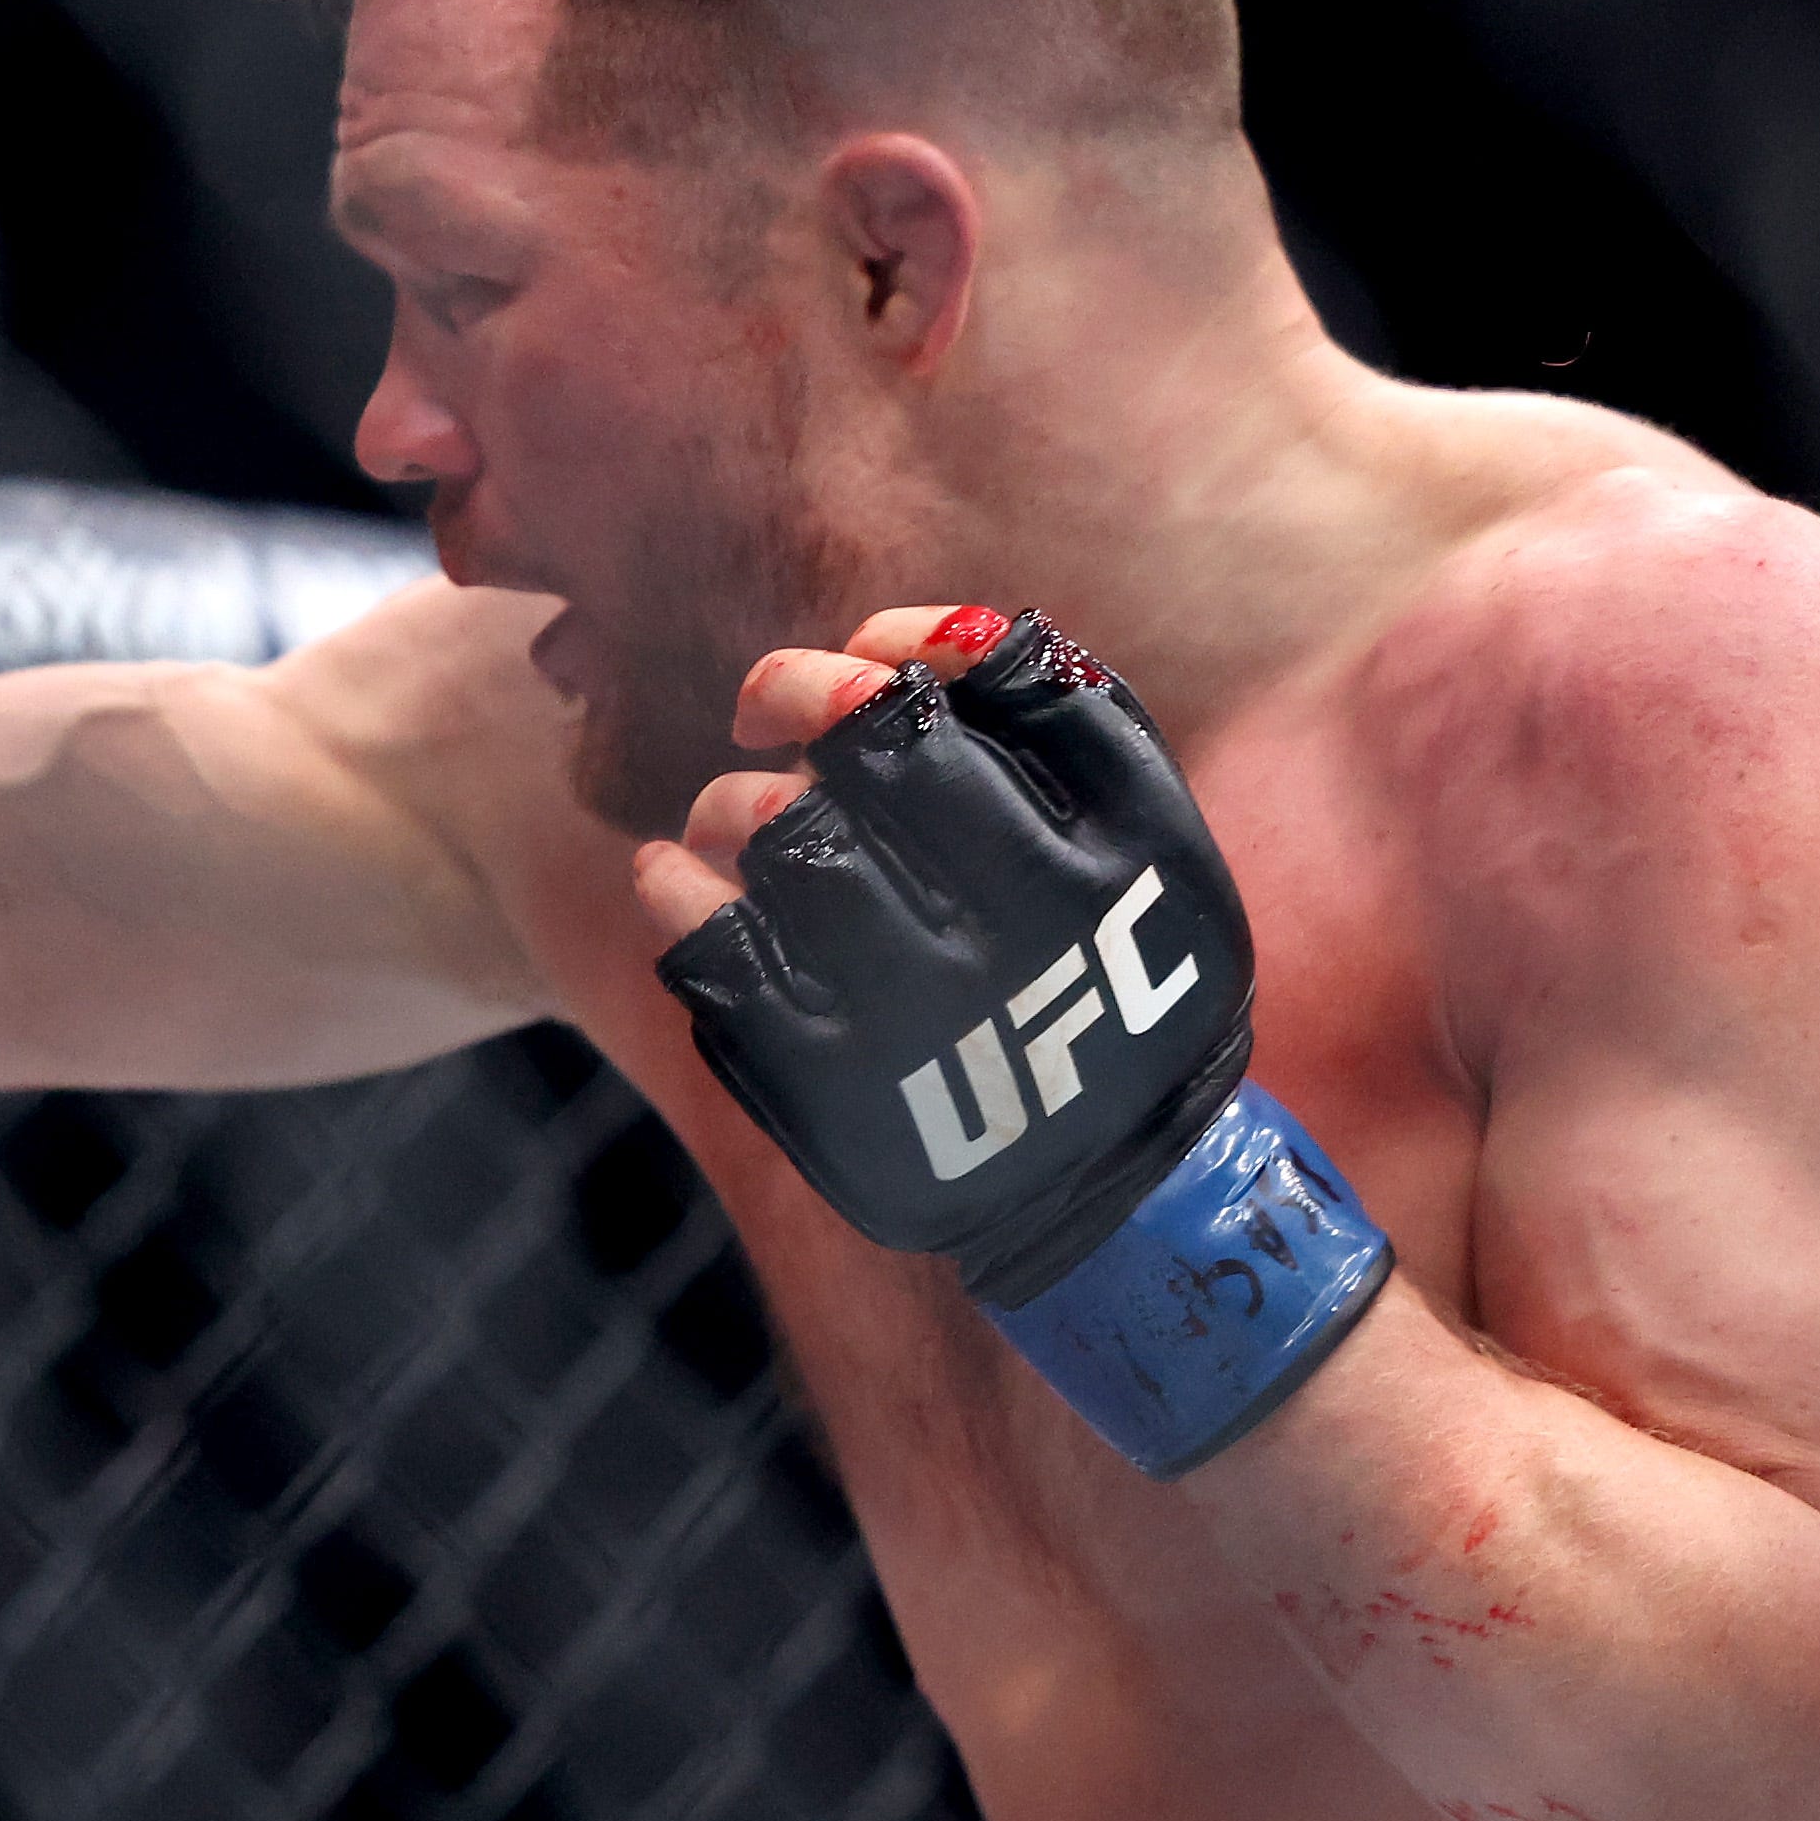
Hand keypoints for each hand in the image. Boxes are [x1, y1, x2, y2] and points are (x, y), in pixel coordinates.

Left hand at [643, 607, 1386, 1475]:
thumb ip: (1060, 708)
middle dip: (795, 696)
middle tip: (767, 707)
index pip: (958, 706)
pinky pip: (712, 960)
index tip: (847, 662)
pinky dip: (674, 897)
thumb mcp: (1149, 831)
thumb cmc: (1115, 961)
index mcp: (1103, 866)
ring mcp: (915, 1022)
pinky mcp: (832, 1094)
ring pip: (780, 845)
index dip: (871, 660)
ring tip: (736, 815)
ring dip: (733, 802)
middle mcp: (1012, 941)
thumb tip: (910, 636)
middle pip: (859, 760)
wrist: (1110, 1184)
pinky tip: (670, 877)